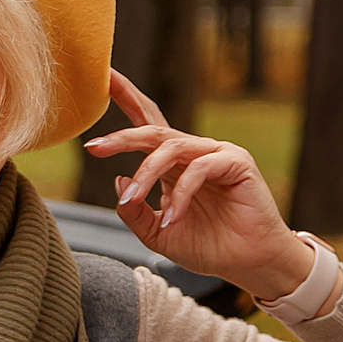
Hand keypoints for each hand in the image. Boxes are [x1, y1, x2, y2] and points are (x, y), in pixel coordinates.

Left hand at [81, 71, 314, 300]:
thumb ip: (134, 211)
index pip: (147, 124)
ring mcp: (216, 154)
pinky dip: (182, 193)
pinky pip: (198, 167)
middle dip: (122, 136)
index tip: (104, 78)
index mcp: (174, 165)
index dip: (127, 98)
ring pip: (170, 148)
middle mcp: (193, 153)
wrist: (248, 263)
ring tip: (134, 199)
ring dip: (146, 174)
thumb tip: (117, 181)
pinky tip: (174, 216)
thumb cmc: (208, 246)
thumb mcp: (156, 232)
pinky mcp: (236, 162)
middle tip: (94, 146)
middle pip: (153, 131)